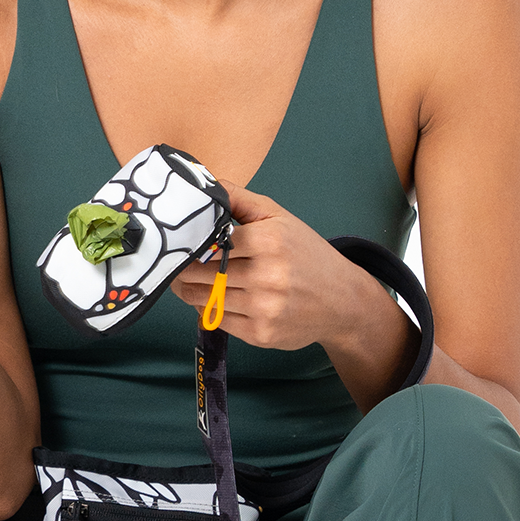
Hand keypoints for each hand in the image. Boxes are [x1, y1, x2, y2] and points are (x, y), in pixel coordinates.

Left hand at [169, 187, 410, 396]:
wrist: (344, 300)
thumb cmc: (307, 253)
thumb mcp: (279, 217)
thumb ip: (239, 199)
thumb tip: (204, 186)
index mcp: (268, 241)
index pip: (207, 243)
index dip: (189, 244)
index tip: (178, 244)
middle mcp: (266, 276)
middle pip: (199, 273)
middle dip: (182, 269)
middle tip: (175, 264)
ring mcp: (264, 308)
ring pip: (202, 298)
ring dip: (189, 290)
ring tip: (188, 282)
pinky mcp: (261, 334)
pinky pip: (217, 321)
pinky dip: (209, 309)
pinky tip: (214, 298)